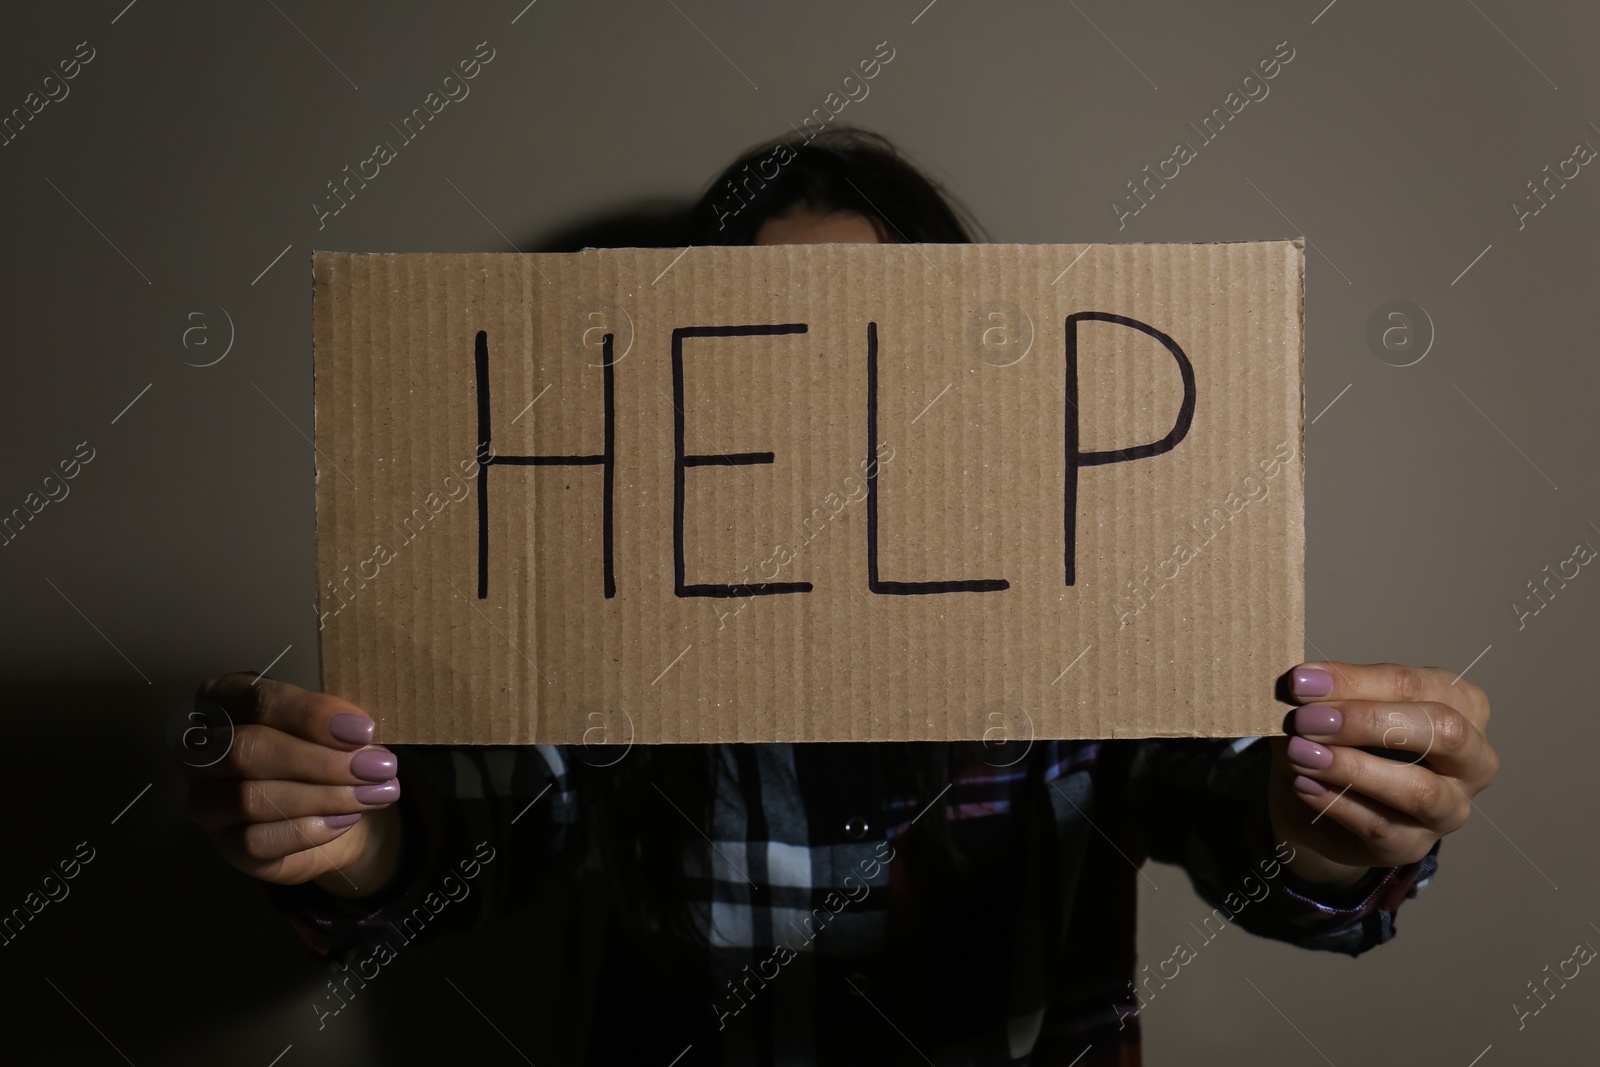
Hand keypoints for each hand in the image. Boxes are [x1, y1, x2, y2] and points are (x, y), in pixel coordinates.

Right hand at [179, 673, 403, 896]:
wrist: (332, 807)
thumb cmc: (323, 747)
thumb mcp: (331, 723)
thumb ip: (337, 722)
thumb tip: (360, 733)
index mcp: (222, 700)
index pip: (258, 700)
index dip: (311, 714)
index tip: (365, 730)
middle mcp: (199, 751)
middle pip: (247, 749)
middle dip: (321, 760)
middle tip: (377, 767)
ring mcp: (204, 802)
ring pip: (250, 799)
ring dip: (324, 796)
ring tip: (374, 794)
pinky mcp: (224, 846)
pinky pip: (256, 842)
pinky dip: (309, 831)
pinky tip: (346, 820)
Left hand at [1266, 661, 1498, 886]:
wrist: (1321, 807)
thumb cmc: (1344, 741)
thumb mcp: (1338, 707)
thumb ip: (1330, 694)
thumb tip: (1304, 681)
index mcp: (1461, 705)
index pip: (1416, 686)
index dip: (1357, 682)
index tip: (1302, 681)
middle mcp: (1472, 759)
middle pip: (1443, 732)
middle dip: (1369, 722)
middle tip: (1305, 718)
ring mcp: (1450, 808)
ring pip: (1420, 789)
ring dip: (1353, 768)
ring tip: (1301, 753)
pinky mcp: (1415, 845)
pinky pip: (1381, 825)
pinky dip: (1336, 802)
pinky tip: (1302, 783)